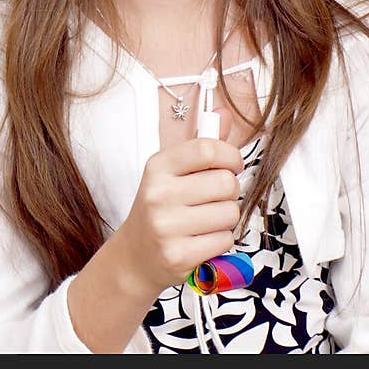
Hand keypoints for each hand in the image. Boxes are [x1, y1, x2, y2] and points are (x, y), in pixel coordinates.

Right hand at [110, 111, 243, 298]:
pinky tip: (202, 239)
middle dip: (230, 191)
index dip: (231, 155)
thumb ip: (202, 144)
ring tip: (207, 220)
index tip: (233, 164)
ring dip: (226, 218)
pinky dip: (221, 241)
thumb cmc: (161, 207)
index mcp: (158, 166)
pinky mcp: (178, 256)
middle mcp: (159, 194)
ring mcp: (166, 227)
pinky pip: (225, 241)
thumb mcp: (173, 172)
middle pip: (225, 183)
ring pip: (230, 213)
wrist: (135, 256)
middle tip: (216, 197)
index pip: (208, 149)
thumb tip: (226, 113)